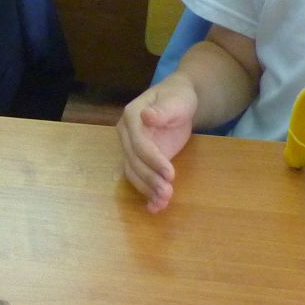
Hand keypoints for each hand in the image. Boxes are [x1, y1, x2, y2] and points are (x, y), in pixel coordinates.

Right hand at [117, 77, 198, 211]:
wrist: (178, 101)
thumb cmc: (177, 97)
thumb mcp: (175, 100)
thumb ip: (163, 110)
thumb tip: (147, 117)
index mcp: (131, 116)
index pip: (139, 143)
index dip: (153, 160)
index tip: (171, 174)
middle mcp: (126, 133)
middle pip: (134, 161)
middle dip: (150, 179)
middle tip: (167, 194)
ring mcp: (131, 147)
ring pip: (133, 172)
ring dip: (147, 189)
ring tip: (163, 203)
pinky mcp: (141, 159)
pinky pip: (139, 177)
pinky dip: (146, 193)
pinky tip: (155, 207)